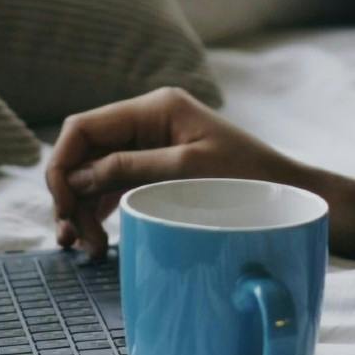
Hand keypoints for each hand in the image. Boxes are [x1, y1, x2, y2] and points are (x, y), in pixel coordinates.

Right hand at [44, 86, 311, 260]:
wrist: (292, 196)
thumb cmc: (250, 180)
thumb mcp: (187, 172)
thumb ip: (128, 170)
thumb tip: (74, 179)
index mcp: (155, 108)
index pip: (84, 127)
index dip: (62, 164)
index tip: (62, 206)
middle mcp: (148, 121)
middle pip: (85, 152)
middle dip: (70, 193)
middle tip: (72, 238)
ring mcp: (152, 146)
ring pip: (94, 172)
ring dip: (82, 207)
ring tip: (84, 246)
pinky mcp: (157, 170)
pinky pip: (114, 186)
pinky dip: (100, 210)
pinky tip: (97, 237)